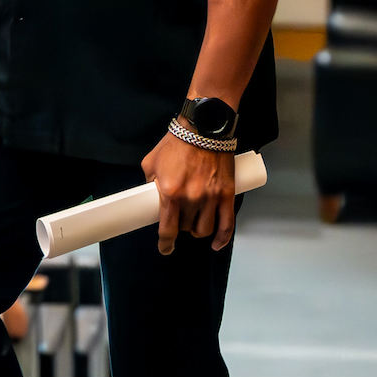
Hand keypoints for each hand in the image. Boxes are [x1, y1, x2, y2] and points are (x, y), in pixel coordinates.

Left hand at [142, 131, 235, 254]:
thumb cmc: (175, 144)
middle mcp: (192, 199)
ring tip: (194, 221)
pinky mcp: (227, 194)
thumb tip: (150, 197)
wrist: (202, 129)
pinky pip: (227, 224)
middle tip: (178, 218)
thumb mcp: (151, 163)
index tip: (165, 248)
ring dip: (198, 229)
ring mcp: (211, 198)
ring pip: (204, 229)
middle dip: (181, 226)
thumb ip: (148, 182)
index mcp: (170, 193)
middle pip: (186, 228)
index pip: (168, 229)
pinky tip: (216, 244)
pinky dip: (222, 238)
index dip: (165, 243)